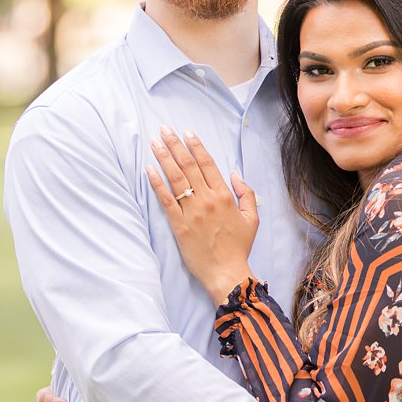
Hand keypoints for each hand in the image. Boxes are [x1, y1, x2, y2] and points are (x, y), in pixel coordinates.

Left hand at [146, 126, 258, 303]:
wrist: (226, 272)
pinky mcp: (178, 225)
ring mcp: (191, 212)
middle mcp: (207, 200)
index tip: (187, 132)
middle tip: (164, 129)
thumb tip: (234, 174)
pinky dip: (156, 183)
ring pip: (176, 178)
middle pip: (188, 166)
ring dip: (164, 158)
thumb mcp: (252, 218)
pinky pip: (165, 199)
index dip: (196, 146)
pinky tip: (149, 169)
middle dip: (175, 145)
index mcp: (225, 196)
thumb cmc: (239, 246)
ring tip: (154, 142)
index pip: (208, 164)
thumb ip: (246, 193)